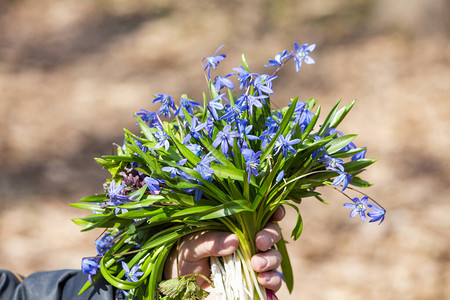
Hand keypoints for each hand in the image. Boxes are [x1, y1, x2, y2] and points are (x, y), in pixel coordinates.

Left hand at [164, 206, 284, 294]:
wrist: (180, 280)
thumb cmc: (186, 253)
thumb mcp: (192, 244)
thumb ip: (210, 241)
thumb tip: (234, 241)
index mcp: (237, 224)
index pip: (261, 213)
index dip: (273, 211)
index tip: (276, 215)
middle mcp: (249, 241)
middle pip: (272, 233)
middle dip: (270, 236)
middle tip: (259, 243)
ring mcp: (253, 261)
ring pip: (275, 257)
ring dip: (271, 260)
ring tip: (257, 266)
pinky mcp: (253, 281)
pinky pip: (272, 281)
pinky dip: (273, 281)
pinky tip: (264, 283)